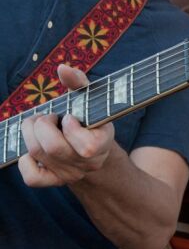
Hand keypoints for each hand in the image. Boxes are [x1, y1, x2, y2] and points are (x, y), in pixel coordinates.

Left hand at [18, 64, 114, 186]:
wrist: (94, 145)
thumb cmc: (89, 116)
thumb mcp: (89, 98)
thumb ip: (78, 82)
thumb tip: (62, 68)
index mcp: (103, 144)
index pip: (87, 147)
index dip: (72, 128)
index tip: (69, 116)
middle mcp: (88, 164)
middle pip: (53, 148)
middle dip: (42, 125)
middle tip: (47, 116)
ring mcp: (70, 174)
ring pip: (38, 155)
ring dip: (30, 133)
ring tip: (38, 124)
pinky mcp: (54, 181)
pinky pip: (32, 177)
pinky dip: (25, 160)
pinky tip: (32, 149)